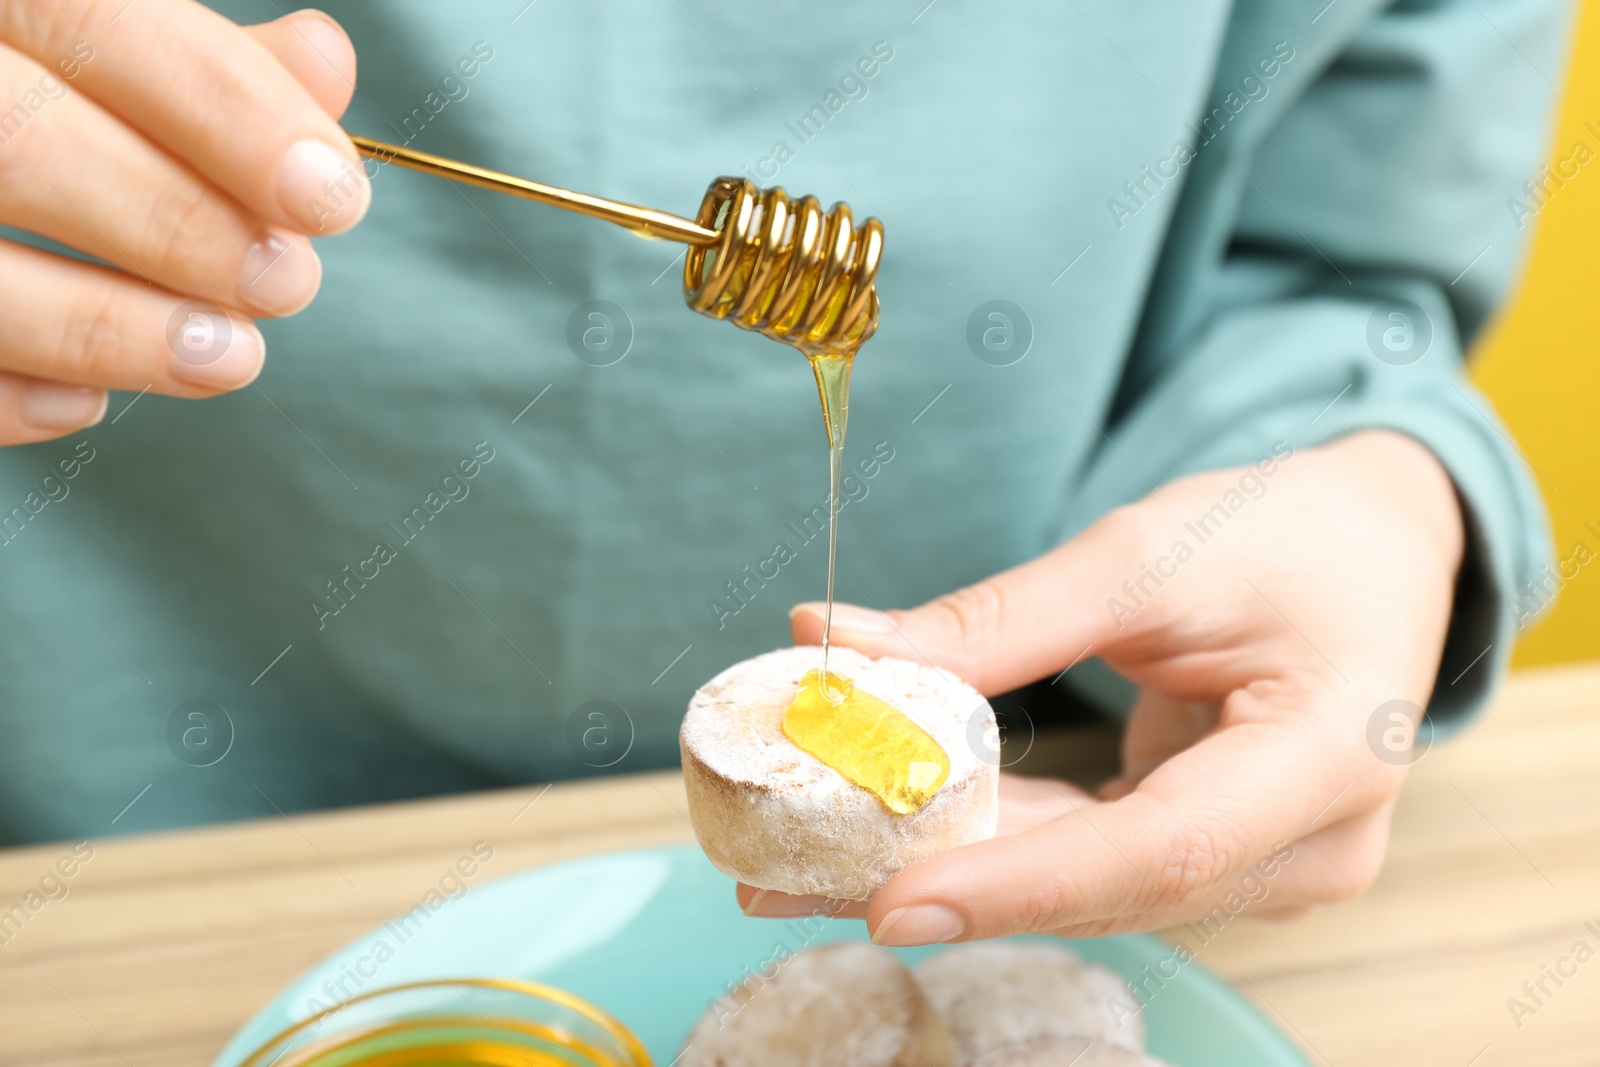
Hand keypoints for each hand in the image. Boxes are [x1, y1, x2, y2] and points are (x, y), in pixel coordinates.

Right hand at [0, 1, 365, 444]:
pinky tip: (88, 399)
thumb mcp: (90, 37)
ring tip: (232, 357)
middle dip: (179, 225)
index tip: (330, 194)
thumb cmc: (23, 90)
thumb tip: (324, 63)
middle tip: (287, 282)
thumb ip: (195, 61)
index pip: (94, 19)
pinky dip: (10, 394)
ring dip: (113, 329)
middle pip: (25, 141)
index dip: (226, 110)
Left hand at [741, 430, 1463, 942]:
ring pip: (1074, 886)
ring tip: (792, 866)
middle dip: (936, 883)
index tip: (888, 899)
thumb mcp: (1146, 552)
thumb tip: (835, 643)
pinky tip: (880, 835)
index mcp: (1325, 760)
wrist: (1374, 548)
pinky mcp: (1205, 850)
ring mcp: (1257, 862)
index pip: (1159, 851)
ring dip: (938, 870)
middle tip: (780, 878)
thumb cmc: (1289, 535)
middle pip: (1098, 888)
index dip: (1019, 883)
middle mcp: (1303, 846)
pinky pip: (1080, 856)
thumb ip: (999, 619)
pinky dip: (983, 842)